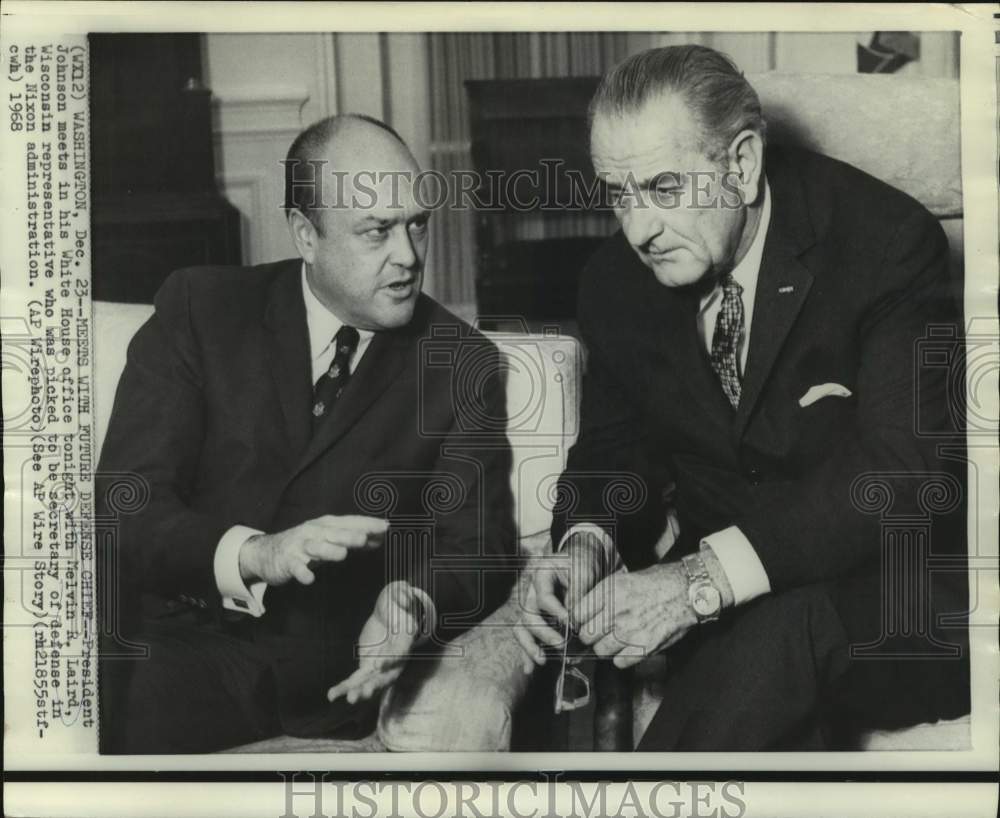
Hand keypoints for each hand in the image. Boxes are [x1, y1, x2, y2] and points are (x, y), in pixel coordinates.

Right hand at [239, 514, 387, 586]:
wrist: (266, 553)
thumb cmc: (304, 545)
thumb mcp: (329, 539)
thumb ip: (353, 539)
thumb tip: (379, 538)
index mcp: (326, 525)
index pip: (349, 522)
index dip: (366, 523)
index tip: (385, 526)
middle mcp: (313, 532)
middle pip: (333, 532)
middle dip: (349, 535)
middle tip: (364, 537)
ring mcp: (299, 546)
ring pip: (315, 547)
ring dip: (328, 550)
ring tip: (342, 555)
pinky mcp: (287, 562)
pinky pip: (295, 567)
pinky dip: (302, 572)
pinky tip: (309, 578)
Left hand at [327, 581, 426, 704]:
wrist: (391, 613)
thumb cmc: (398, 605)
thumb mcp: (403, 596)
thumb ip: (403, 595)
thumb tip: (403, 594)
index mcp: (405, 642)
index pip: (400, 653)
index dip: (391, 660)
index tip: (380, 665)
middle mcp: (395, 659)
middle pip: (386, 676)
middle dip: (374, 685)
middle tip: (364, 692)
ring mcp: (380, 666)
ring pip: (370, 682)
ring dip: (359, 691)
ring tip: (348, 698)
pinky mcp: (367, 666)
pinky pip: (356, 680)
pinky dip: (344, 688)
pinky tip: (331, 695)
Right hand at [513, 531, 608, 672]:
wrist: (581, 561)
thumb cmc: (582, 564)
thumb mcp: (584, 570)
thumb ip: (578, 592)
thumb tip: (573, 617)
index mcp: (541, 574)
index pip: (544, 597)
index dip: (556, 611)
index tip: (569, 622)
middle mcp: (531, 590)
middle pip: (528, 614)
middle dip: (543, 633)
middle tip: (561, 644)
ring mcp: (531, 605)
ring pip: (522, 627)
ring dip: (530, 646)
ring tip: (542, 660)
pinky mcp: (536, 619)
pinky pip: (526, 636)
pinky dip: (527, 653)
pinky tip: (530, 668)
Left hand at [571, 562, 696, 668]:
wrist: (688, 591)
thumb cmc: (658, 582)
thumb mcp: (624, 579)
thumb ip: (603, 596)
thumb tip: (585, 612)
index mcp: (609, 591)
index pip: (576, 614)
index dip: (578, 621)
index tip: (583, 623)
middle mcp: (616, 611)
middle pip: (586, 635)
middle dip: (591, 636)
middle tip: (599, 634)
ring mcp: (629, 631)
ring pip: (600, 651)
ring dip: (606, 648)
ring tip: (616, 641)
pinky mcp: (644, 647)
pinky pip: (620, 662)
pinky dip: (622, 659)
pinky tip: (629, 648)